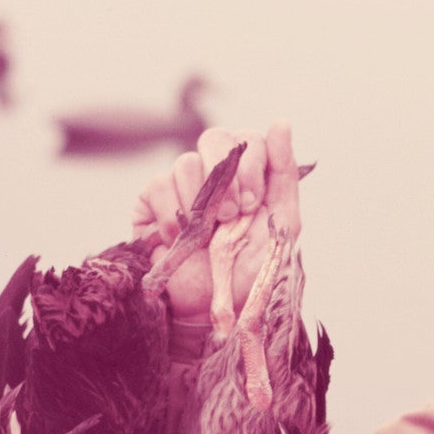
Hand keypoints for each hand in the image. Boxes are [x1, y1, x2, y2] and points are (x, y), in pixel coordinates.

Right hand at [132, 120, 303, 323]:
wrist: (215, 311)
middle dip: (226, 176)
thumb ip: (284, 174)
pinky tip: (182, 238)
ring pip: (185, 162)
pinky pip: (157, 185)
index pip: (247, 139)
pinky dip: (172, 213)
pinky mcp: (149, 203)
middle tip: (233, 214)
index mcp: (247, 177)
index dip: (251, 164)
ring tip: (209, 234)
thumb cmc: (251, 273)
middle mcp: (213, 176)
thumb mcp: (282, 225)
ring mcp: (180, 187)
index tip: (253, 203)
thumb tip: (281, 122)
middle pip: (214, 137)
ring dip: (201, 201)